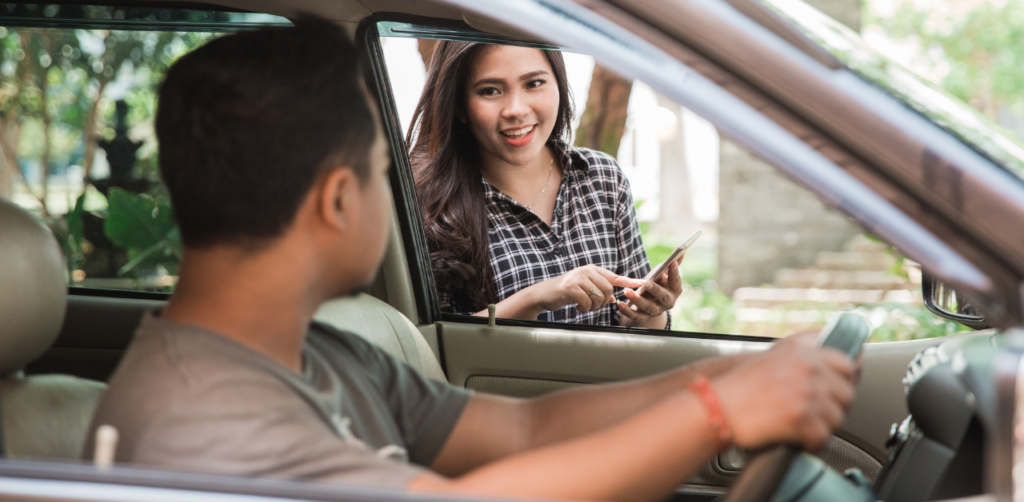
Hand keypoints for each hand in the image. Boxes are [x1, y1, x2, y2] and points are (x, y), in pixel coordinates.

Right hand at [527, 265, 642, 313]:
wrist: (543, 294)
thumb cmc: (565, 293)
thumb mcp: (583, 288)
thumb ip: (598, 290)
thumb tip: (613, 299)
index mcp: (592, 270)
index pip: (615, 277)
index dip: (630, 282)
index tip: (644, 283)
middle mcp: (587, 271)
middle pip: (608, 290)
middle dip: (603, 302)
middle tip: (592, 306)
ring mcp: (579, 278)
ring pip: (599, 297)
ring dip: (593, 307)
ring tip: (583, 306)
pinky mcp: (571, 287)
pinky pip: (587, 302)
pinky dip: (584, 308)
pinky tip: (577, 307)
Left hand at [618, 257, 683, 321]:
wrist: (651, 302)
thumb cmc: (658, 284)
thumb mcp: (664, 274)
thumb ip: (670, 265)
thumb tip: (681, 252)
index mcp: (675, 290)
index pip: (676, 281)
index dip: (675, 272)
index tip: (672, 262)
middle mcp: (668, 302)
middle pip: (664, 297)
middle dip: (656, 290)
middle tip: (647, 283)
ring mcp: (656, 310)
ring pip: (648, 307)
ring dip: (638, 300)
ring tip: (627, 291)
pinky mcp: (644, 317)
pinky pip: (636, 316)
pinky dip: (627, 311)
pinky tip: (620, 304)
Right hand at [710, 336, 856, 451]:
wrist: (715, 407)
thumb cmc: (738, 386)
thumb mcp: (773, 357)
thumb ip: (804, 356)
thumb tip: (842, 364)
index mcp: (801, 349)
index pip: (847, 360)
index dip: (847, 378)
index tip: (842, 386)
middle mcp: (806, 366)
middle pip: (847, 392)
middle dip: (834, 406)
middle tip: (817, 413)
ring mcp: (804, 391)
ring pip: (837, 417)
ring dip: (822, 426)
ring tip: (803, 426)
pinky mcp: (800, 416)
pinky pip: (822, 437)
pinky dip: (812, 443)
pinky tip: (798, 439)